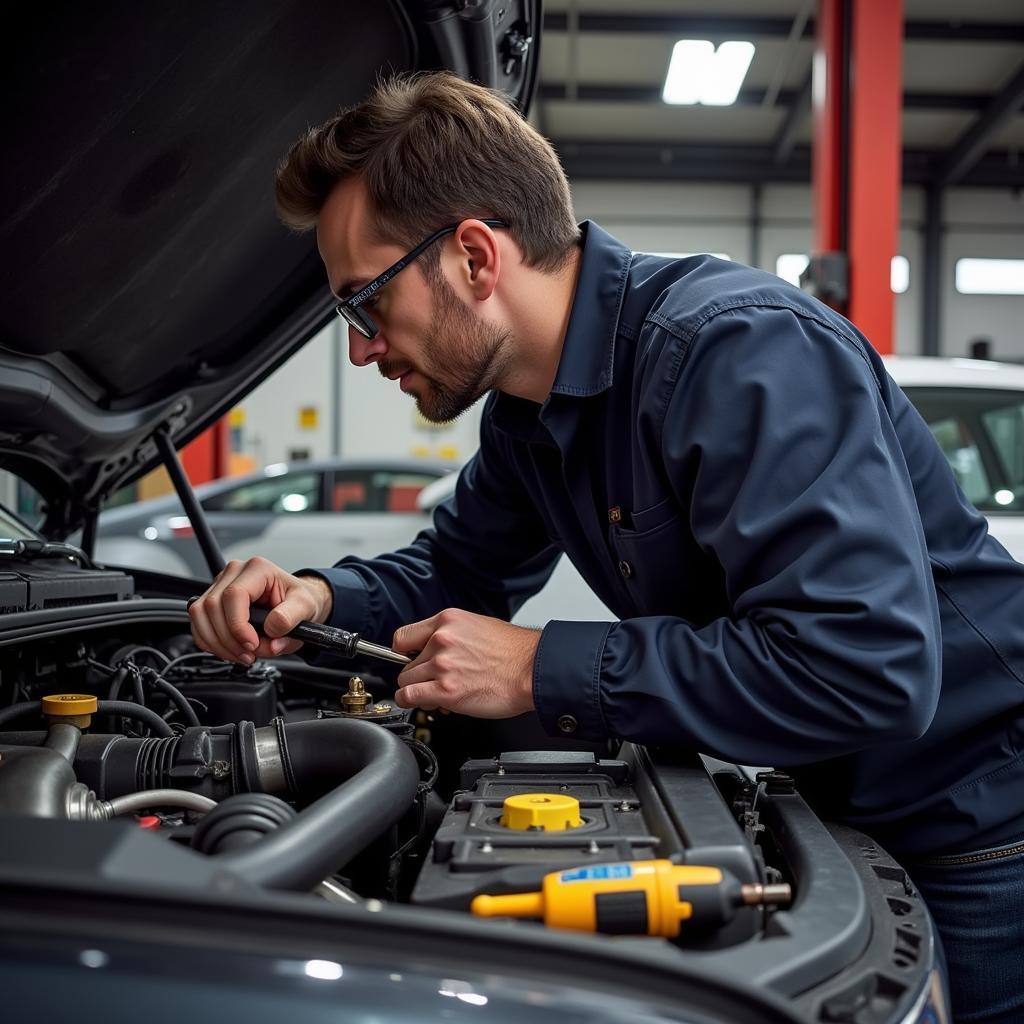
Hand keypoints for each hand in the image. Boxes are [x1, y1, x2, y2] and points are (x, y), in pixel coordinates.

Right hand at [188, 557, 333, 663]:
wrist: (296, 604)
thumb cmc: (298, 601)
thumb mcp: (306, 607)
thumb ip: (291, 619)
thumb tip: (272, 628)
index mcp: (258, 569)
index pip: (234, 595)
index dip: (238, 625)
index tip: (252, 644)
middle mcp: (234, 573)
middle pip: (212, 606)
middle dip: (229, 639)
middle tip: (250, 654)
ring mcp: (220, 585)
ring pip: (200, 615)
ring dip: (217, 643)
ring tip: (241, 654)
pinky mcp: (213, 601)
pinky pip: (198, 623)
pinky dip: (211, 642)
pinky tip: (230, 650)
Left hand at [392, 608, 539, 717]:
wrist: (532, 669)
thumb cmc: (514, 652)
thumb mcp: (477, 626)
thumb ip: (450, 635)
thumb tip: (432, 649)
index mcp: (448, 621)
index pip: (403, 637)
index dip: (406, 653)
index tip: (410, 660)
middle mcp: (441, 640)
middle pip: (405, 664)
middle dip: (419, 675)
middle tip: (437, 681)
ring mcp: (442, 665)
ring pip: (406, 682)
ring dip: (419, 690)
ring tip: (439, 692)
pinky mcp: (446, 690)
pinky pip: (409, 697)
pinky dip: (412, 702)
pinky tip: (426, 702)